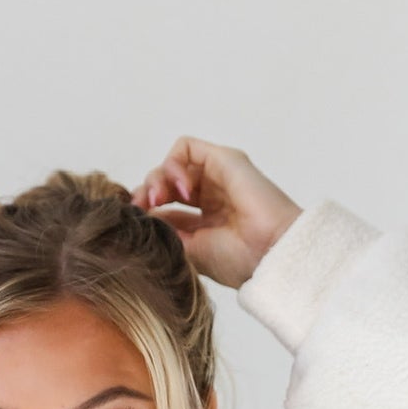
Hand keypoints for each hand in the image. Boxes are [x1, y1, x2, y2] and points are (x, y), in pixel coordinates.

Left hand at [130, 139, 301, 288]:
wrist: (269, 253)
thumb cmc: (238, 261)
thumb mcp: (188, 250)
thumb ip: (164, 230)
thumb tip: (139, 215)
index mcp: (205, 222)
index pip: (164, 208)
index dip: (145, 211)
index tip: (138, 224)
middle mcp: (211, 197)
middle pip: (165, 184)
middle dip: (147, 194)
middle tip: (144, 209)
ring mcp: (218, 178)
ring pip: (171, 165)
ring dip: (156, 180)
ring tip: (160, 199)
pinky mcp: (224, 159)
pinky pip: (186, 147)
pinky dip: (172, 164)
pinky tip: (181, 190)